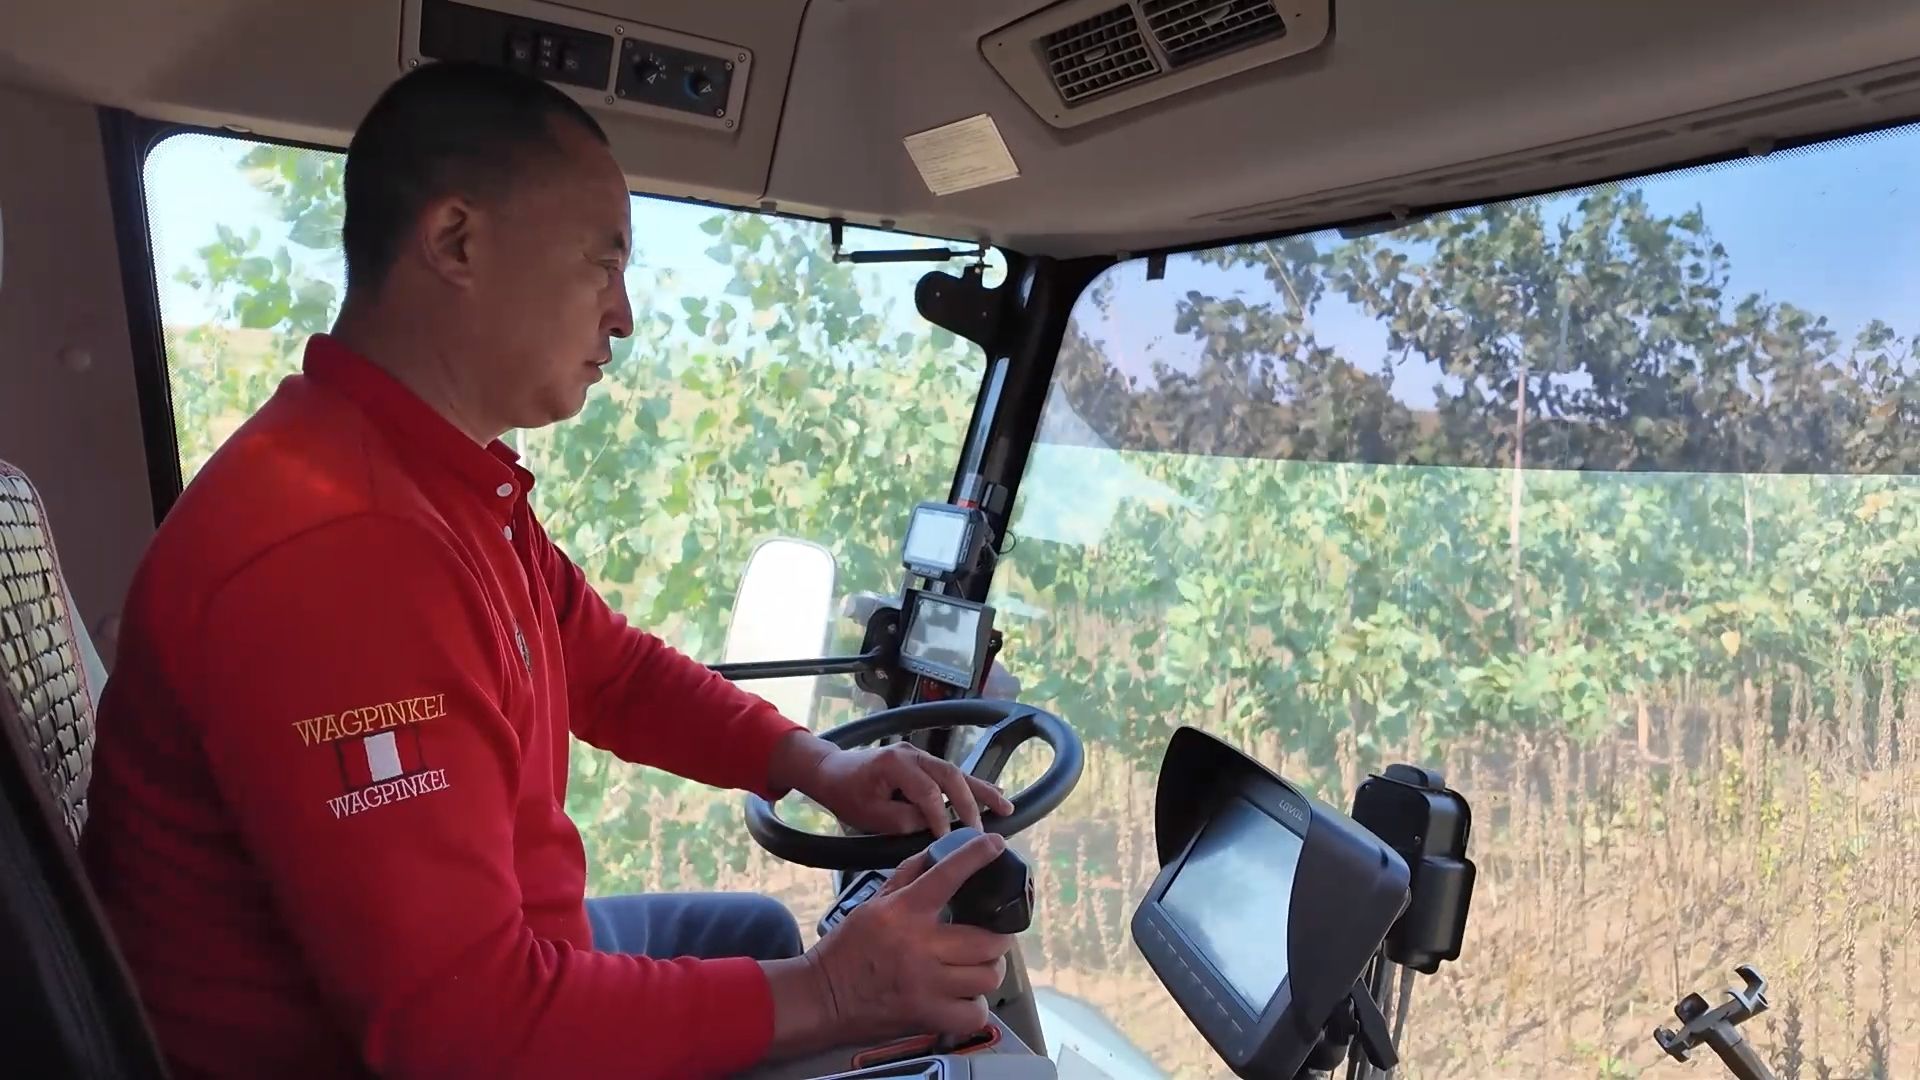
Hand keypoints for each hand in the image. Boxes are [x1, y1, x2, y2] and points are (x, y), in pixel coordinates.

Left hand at [783, 736, 1014, 835]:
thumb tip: (929, 824)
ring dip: (981, 790)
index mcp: (896, 762)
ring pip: (956, 772)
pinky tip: (992, 795)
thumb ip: (901, 819)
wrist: (830, 770)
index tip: (950, 840)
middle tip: (983, 829)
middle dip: (970, 802)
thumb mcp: (868, 814)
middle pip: (950, 776)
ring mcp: (919, 755)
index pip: (927, 792)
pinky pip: (951, 774)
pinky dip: (971, 786)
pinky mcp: (922, 763)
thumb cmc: (845, 793)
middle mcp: (912, 753)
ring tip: (1005, 807)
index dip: (940, 817)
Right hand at [808, 832, 1016, 1040]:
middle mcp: (921, 947)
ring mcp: (927, 986)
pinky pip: (975, 1013)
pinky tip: (965, 996)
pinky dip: (976, 1005)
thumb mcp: (871, 904)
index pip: (948, 875)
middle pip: (988, 940)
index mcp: (904, 913)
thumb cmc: (846, 950)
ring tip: (979, 965)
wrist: (821, 998)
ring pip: (988, 976)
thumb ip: (907, 877)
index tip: (996, 845)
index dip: (977, 855)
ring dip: (989, 969)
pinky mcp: (928, 1017)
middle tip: (992, 934)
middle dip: (998, 935)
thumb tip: (936, 854)